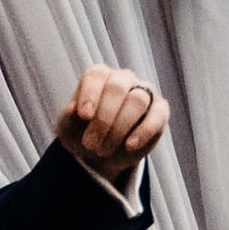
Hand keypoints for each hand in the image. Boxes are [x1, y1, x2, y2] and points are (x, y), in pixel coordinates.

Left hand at [53, 64, 167, 187]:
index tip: (84, 116)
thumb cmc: (81, 134)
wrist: (100, 154)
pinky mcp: (159, 110)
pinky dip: (144, 131)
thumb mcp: (68, 128)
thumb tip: (73, 110)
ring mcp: (144, 92)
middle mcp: (123, 79)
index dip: (90, 93)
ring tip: (104, 150)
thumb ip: (69, 117)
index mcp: (99, 77)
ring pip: (137, 100)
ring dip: (119, 128)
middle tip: (91, 144)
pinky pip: (157, 115)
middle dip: (103, 119)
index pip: (96, 75)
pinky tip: (130, 145)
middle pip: (117, 88)